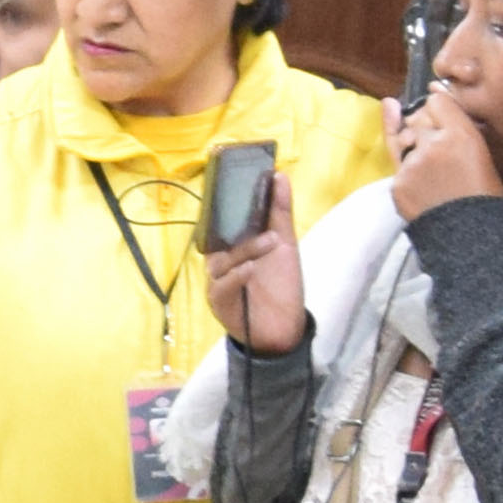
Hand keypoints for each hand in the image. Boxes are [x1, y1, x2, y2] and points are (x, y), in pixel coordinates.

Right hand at [202, 160, 306, 353]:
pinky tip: (251, 268)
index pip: (222, 217)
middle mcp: (220, 260)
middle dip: (233, 219)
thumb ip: (279, 212)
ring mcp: (217, 281)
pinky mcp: (220, 302)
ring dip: (247, 249)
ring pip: (223, 260)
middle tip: (255, 203)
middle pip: (219, 237)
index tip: (236, 176)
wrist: (285, 327)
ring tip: (271, 241)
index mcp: (231, 243)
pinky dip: (236, 275)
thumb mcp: (284, 244)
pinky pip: (222, 285)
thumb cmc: (281, 283)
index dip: (227, 198)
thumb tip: (279, 175)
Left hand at [392, 90, 502, 217]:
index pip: (436, 101)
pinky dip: (408, 173)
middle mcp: (434, 144)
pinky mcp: (398, 183)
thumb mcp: (481, 153)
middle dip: (423, 128)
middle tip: (440, 153)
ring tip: (434, 173)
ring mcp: (412, 164)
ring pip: (404, 140)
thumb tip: (419, 93)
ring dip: (413, 149)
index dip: (439, 112)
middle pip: (416, 118)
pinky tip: (425, 187)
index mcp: (461, 135)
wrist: (471, 238)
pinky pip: (398, 167)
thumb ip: (453, 123)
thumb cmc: (483, 195)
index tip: (444, 123)